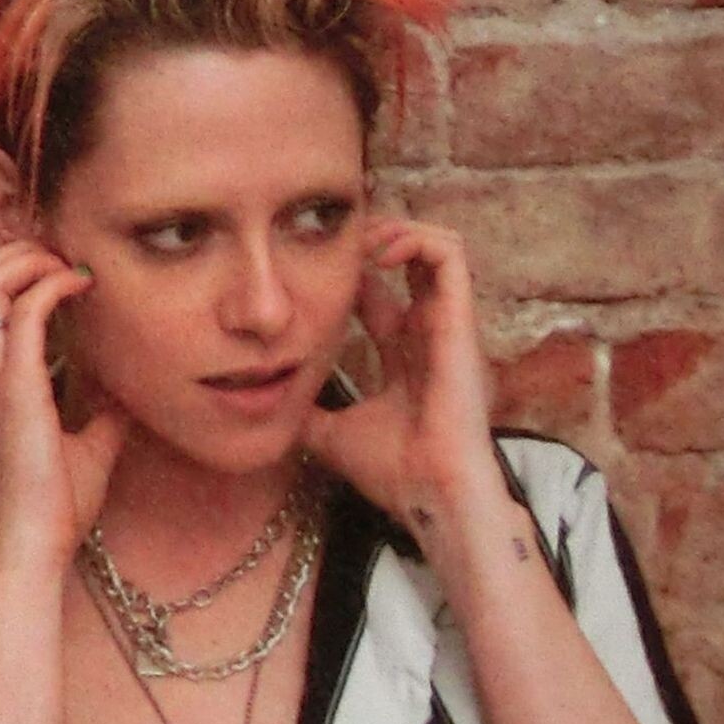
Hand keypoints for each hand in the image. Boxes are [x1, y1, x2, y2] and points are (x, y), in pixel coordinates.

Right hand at [0, 239, 131, 579]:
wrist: (34, 546)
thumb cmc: (53, 508)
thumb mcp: (88, 450)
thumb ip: (101, 415)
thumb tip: (129, 392)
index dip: (20, 271)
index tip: (69, 273)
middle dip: (18, 252)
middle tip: (66, 260)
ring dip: (26, 260)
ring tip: (68, 268)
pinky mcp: (15, 387)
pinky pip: (25, 311)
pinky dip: (54, 285)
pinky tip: (84, 289)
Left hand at [303, 218, 500, 530]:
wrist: (430, 494)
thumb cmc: (394, 473)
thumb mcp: (330, 436)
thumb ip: (306, 417)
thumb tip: (263, 411)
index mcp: (403, 358)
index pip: (378, 297)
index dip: (349, 275)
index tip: (312, 271)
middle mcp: (428, 336)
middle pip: (408, 262)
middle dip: (372, 240)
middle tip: (336, 243)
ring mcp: (447, 326)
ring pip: (436, 247)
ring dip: (396, 230)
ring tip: (361, 241)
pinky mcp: (460, 319)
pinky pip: (450, 254)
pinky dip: (415, 238)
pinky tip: (378, 252)